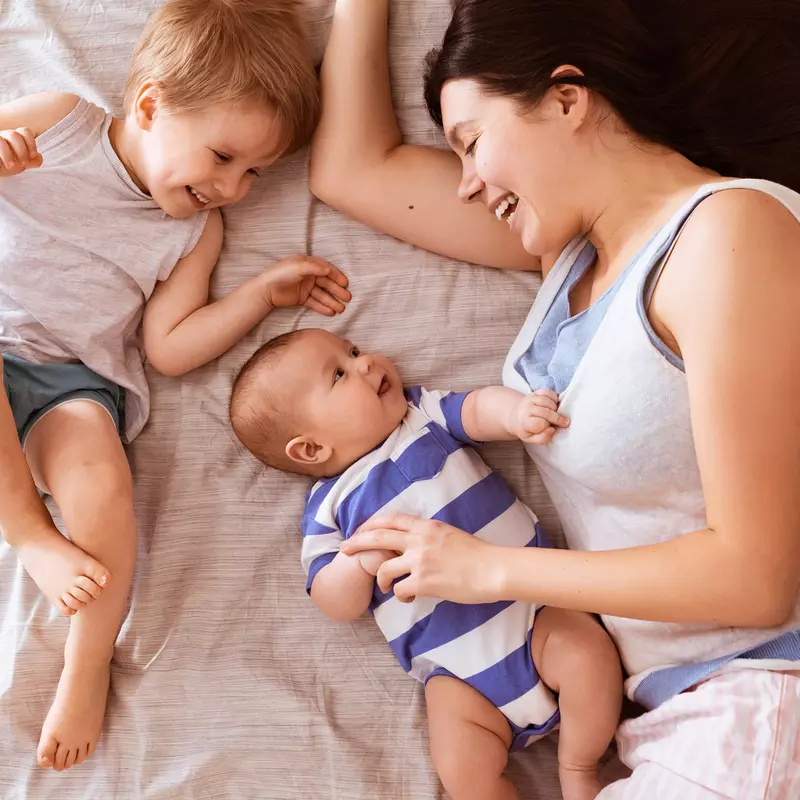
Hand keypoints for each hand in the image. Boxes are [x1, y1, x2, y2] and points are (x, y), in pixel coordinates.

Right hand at [0, 128, 41, 176]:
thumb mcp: (22, 163)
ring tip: (11, 165)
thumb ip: (33, 160)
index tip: (32, 156)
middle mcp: (5, 136)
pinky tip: (4, 163)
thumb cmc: (7, 164)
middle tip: (23, 163)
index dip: (31, 143)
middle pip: (14, 134)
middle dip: (21, 151)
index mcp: (16, 138)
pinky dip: (2, 154)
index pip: (25, 132)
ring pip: (1, 139)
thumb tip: (39, 156)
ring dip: (8, 153)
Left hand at [261, 256, 350, 315]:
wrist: (266, 289)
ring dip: (332, 301)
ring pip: (322, 295)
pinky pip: (315, 303)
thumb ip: (315, 267)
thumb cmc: (281, 274)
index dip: (336, 276)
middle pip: (326, 284)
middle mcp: (308, 276)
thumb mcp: (299, 267)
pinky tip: (331, 312)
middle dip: (337, 291)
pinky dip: (322, 307)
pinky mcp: (301, 299)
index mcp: (308, 265)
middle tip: (347, 298)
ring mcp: (305, 288)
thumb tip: (329, 269)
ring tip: (341, 309)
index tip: (345, 284)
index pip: (326, 270)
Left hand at [341, 514, 500, 603]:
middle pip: (378, 537)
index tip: (361, 529)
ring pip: (384, 568)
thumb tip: (416, 543)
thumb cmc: (478, 555)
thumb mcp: (450, 535)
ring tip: (385, 586)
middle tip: (345, 548)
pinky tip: (410, 598)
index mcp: (427, 527)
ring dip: (381, 579)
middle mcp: (419, 540)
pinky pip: (399, 590)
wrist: (493, 569)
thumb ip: (430, 537)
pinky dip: (400, 595)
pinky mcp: (424, 582)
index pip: (392, 520)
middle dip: (357, 542)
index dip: (372, 523)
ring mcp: (420, 561)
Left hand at [506, 388, 568, 444]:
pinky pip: (547, 392)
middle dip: (557, 418)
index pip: (538, 424)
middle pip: (545, 412)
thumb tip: (552, 429)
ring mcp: (530, 399)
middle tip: (565, 422)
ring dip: (555, 408)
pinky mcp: (535, 393)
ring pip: (547, 401)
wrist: (515, 416)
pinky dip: (554, 397)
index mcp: (523, 422)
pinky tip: (555, 404)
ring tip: (556, 413)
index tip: (551, 428)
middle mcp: (526, 409)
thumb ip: (542, 438)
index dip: (547, 426)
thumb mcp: (530, 439)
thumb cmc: (526, 429)